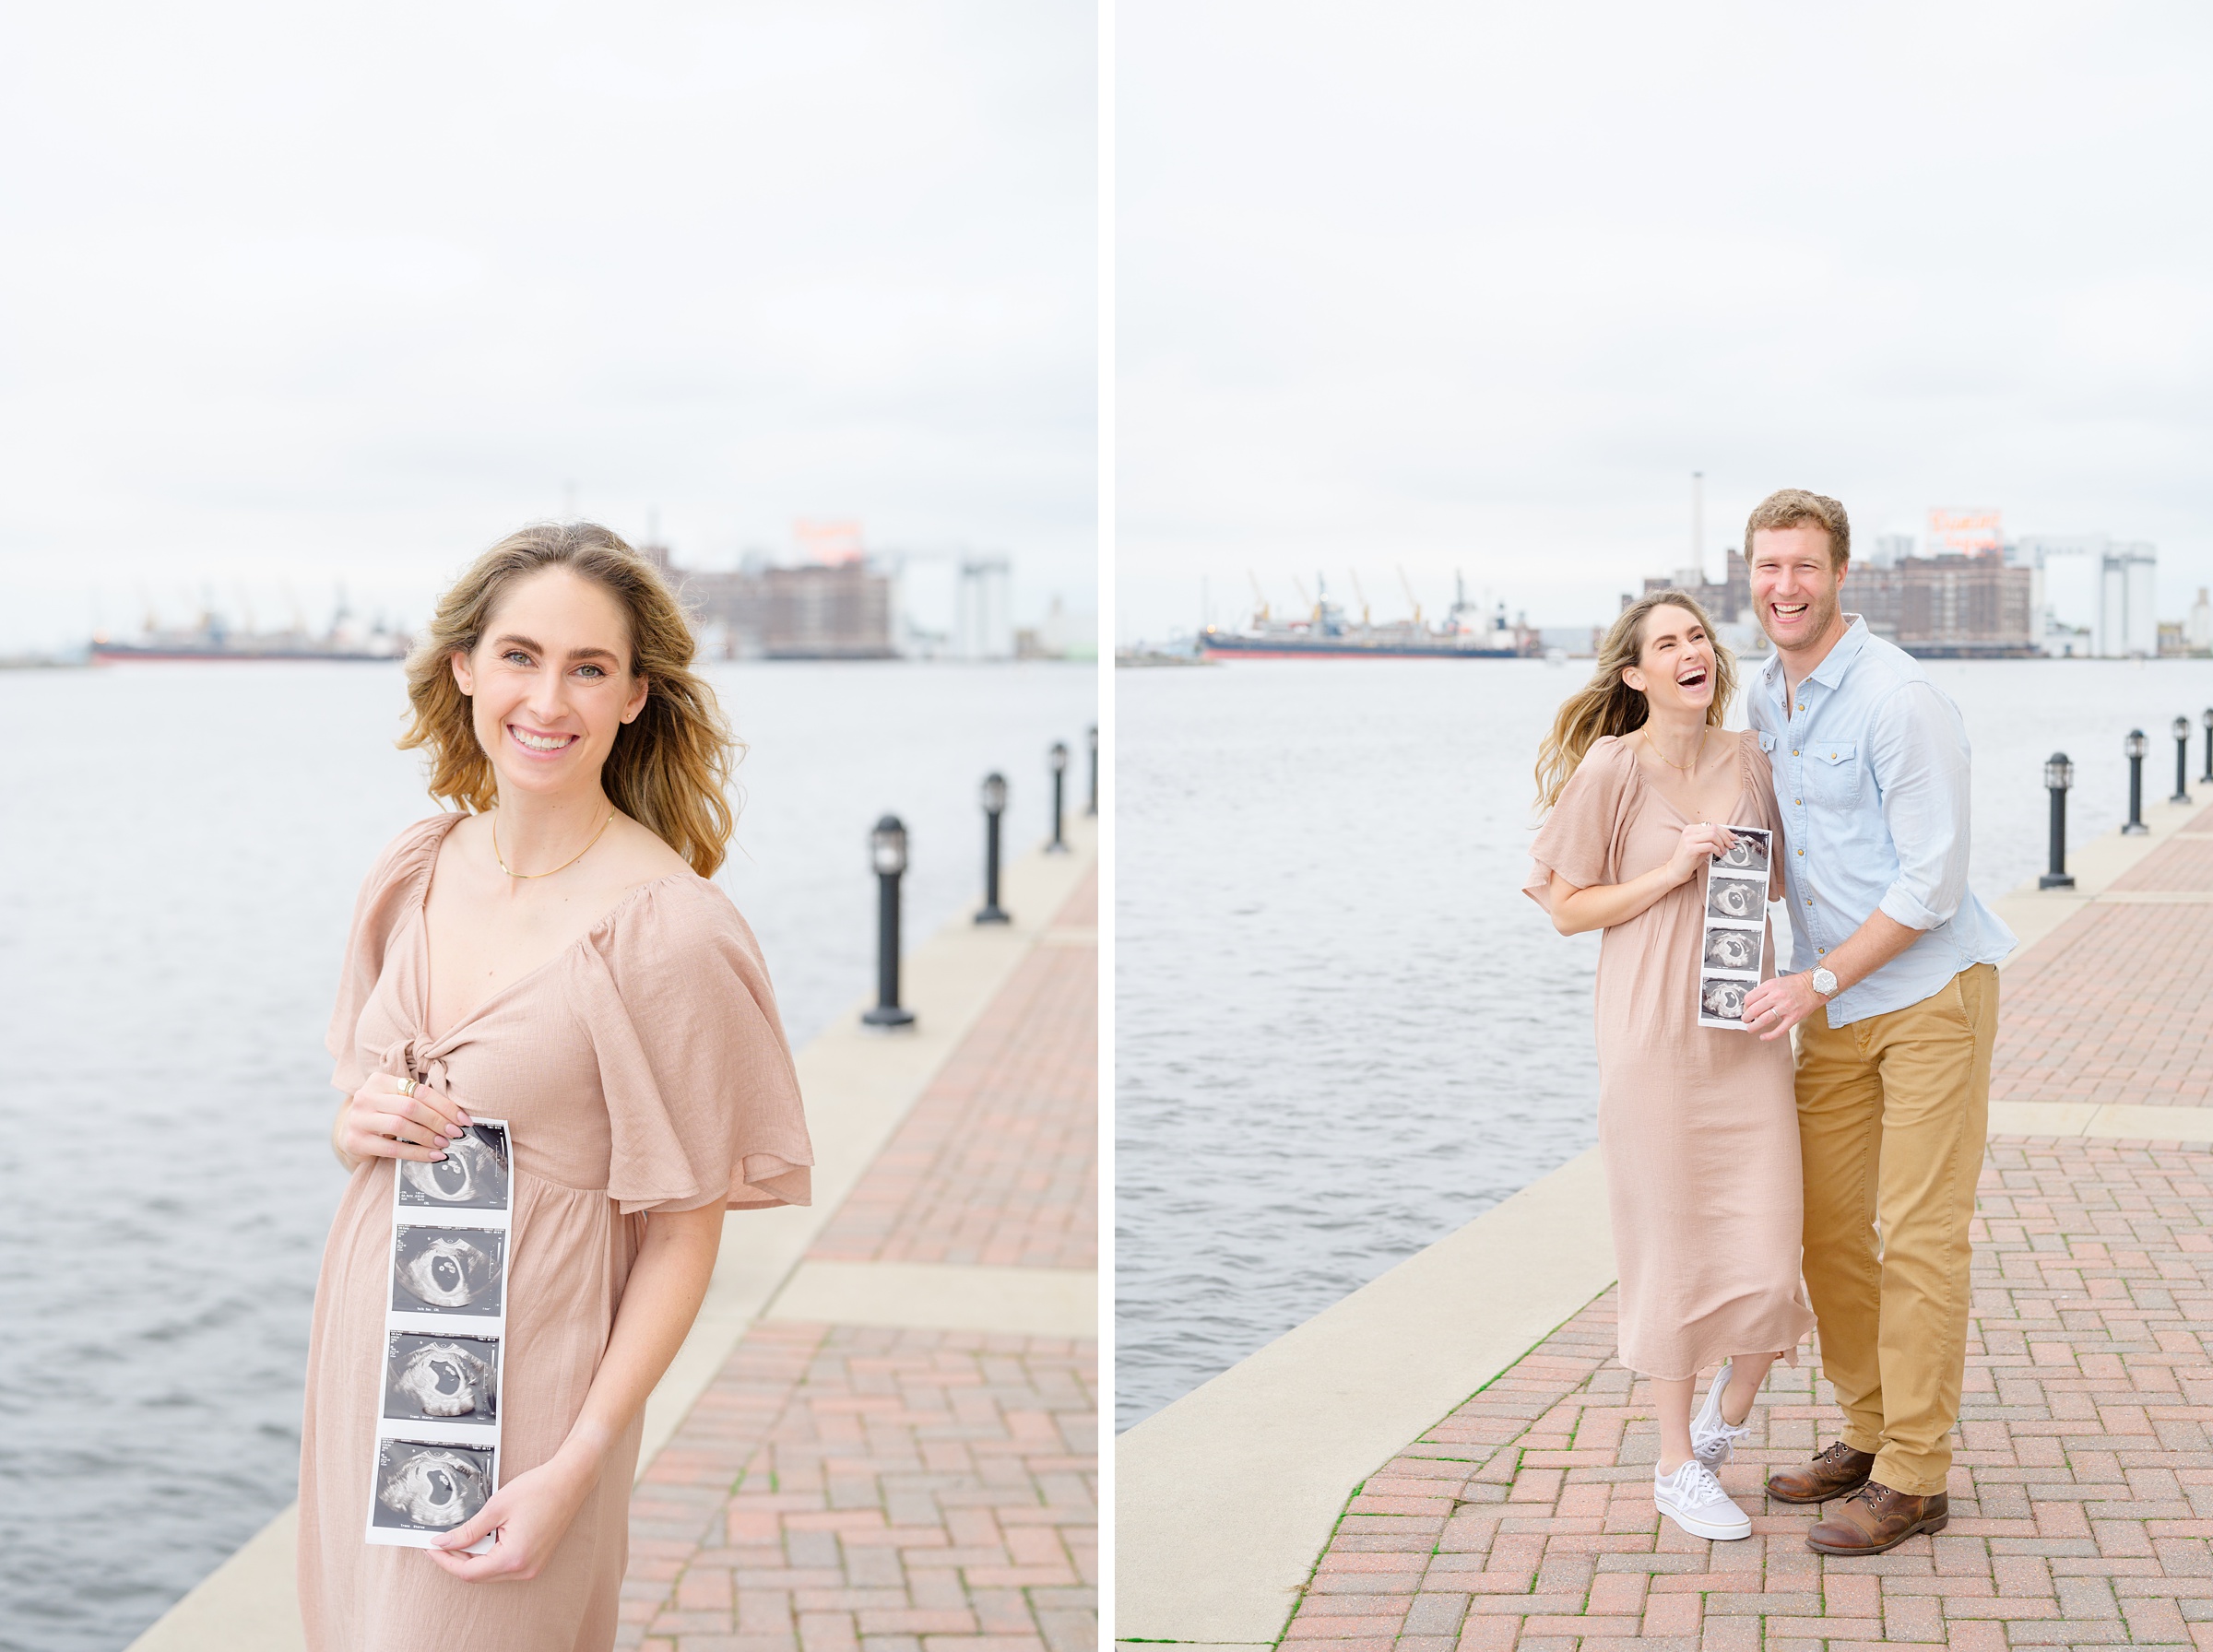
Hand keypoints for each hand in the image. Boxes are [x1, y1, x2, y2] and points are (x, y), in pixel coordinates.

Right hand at [334, 1072, 470, 1168]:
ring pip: (400, 1126)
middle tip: (455, 1133)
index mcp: (379, 1081)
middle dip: (438, 1121)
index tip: (463, 1119)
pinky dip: (416, 1153)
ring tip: (444, 1144)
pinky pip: (392, 1149)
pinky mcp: (356, 1141)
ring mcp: (358, 1119)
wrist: (349, 1133)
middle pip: (410, 1107)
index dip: (445, 1106)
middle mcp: (366, 1097)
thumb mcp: (395, 1101)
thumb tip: (456, 1116)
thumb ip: (418, 1101)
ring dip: (427, 1137)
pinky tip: (432, 1155)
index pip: (419, 1091)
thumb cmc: (382, 1114)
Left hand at [424, 1447, 596, 1582]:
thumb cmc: (540, 1489)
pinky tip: (484, 1537)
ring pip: (490, 1571)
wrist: (570, 1481)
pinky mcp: (535, 1561)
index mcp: (513, 1558)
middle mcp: (524, 1569)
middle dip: (457, 1558)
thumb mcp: (496, 1507)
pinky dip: (489, 1554)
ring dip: (473, 1556)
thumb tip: (444, 1543)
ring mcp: (531, 1567)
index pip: (468, 1571)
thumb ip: (468, 1531)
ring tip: (464, 1535)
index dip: (445, 1560)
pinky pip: (503, 1565)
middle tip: (442, 1539)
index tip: (431, 1548)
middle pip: (478, 1574)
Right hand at [1666, 822, 1737, 884]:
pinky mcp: (1690, 848)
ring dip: (1722, 844)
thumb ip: (1710, 840)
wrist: (1675, 870)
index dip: (1726, 831)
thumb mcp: (1700, 846)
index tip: (1733, 838)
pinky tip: (1718, 855)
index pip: (1713, 825)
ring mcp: (1689, 839)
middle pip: (1714, 828)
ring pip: (1713, 835)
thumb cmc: (1688, 859)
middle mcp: (1689, 831)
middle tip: (1731, 845)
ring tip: (1724, 851)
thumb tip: (1726, 838)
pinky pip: (1710, 846)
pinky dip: (1717, 850)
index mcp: (1691, 829)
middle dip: (1726, 837)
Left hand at [1741, 971, 1820, 1040]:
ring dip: (1754, 1027)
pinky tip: (1763, 1037)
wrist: (1814, 986)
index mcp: (1770, 986)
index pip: (1749, 998)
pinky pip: (1779, 1030)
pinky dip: (1770, 1035)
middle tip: (1745, 1020)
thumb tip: (1752, 1003)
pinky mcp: (1794, 1017)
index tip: (1745, 1009)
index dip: (1745, 1006)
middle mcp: (1776, 996)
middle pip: (1754, 1010)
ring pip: (1764, 1020)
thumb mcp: (1776, 981)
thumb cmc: (1796, 984)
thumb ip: (1764, 991)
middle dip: (1746, 1017)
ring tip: (1750, 1029)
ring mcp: (1785, 1007)